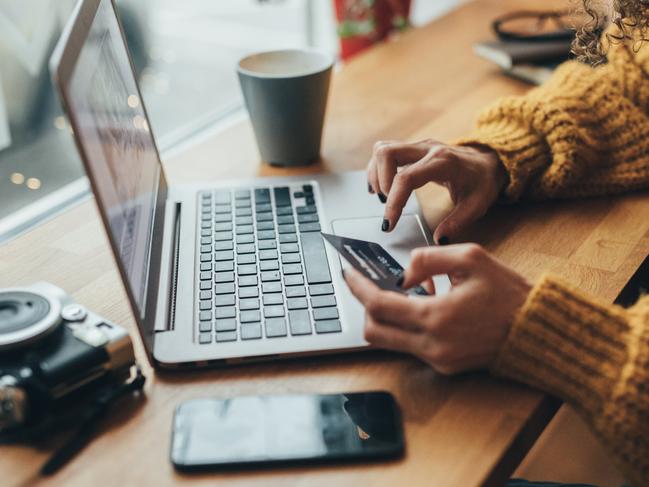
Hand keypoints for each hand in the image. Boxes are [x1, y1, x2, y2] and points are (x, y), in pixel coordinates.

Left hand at [343, 244, 531, 373]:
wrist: (537, 330)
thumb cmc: (509, 293)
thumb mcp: (471, 258)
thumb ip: (428, 258)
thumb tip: (403, 274)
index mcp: (436, 317)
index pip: (378, 305)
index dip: (358, 288)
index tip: (347, 273)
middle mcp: (432, 345)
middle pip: (374, 332)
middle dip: (365, 306)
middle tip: (368, 285)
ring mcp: (438, 360)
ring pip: (389, 342)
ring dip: (386, 317)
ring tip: (403, 293)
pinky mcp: (445, 367)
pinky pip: (410, 347)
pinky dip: (407, 326)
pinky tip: (423, 307)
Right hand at [366, 139, 507, 243]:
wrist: (489, 161)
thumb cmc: (482, 182)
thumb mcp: (477, 205)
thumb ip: (457, 223)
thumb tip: (438, 239)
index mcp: (443, 162)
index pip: (406, 178)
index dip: (394, 201)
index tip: (389, 223)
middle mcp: (427, 148)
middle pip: (387, 153)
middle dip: (380, 182)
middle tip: (388, 204)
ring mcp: (418, 146)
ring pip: (383, 149)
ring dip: (376, 174)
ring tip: (384, 196)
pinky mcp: (412, 148)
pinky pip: (386, 151)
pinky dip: (378, 169)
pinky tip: (382, 187)